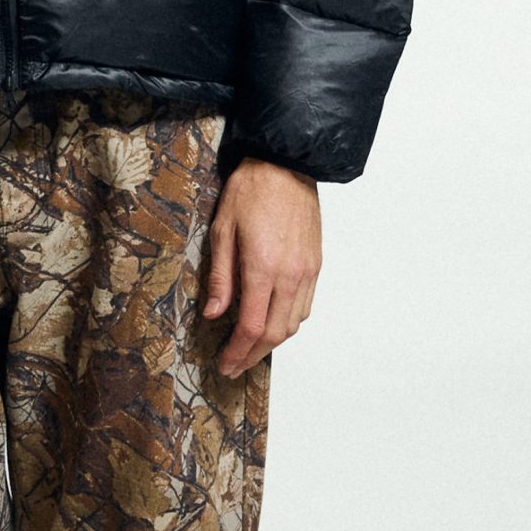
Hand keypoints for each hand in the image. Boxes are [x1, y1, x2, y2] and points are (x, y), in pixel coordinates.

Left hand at [202, 156, 320, 377]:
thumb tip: (214, 313)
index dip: (237, 352)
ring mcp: (307, 272)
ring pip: (293, 324)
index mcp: (263, 268)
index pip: (251, 327)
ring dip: (272, 343)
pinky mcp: (316, 265)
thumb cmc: (251, 191)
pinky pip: (305, 306)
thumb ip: (220, 276)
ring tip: (250, 349)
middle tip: (234, 366)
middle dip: (253, 356)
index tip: (224, 365)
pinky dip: (288, 323)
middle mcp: (290, 275)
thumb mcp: (222, 230)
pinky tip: (272, 323)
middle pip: (275, 334)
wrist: (287, 165)